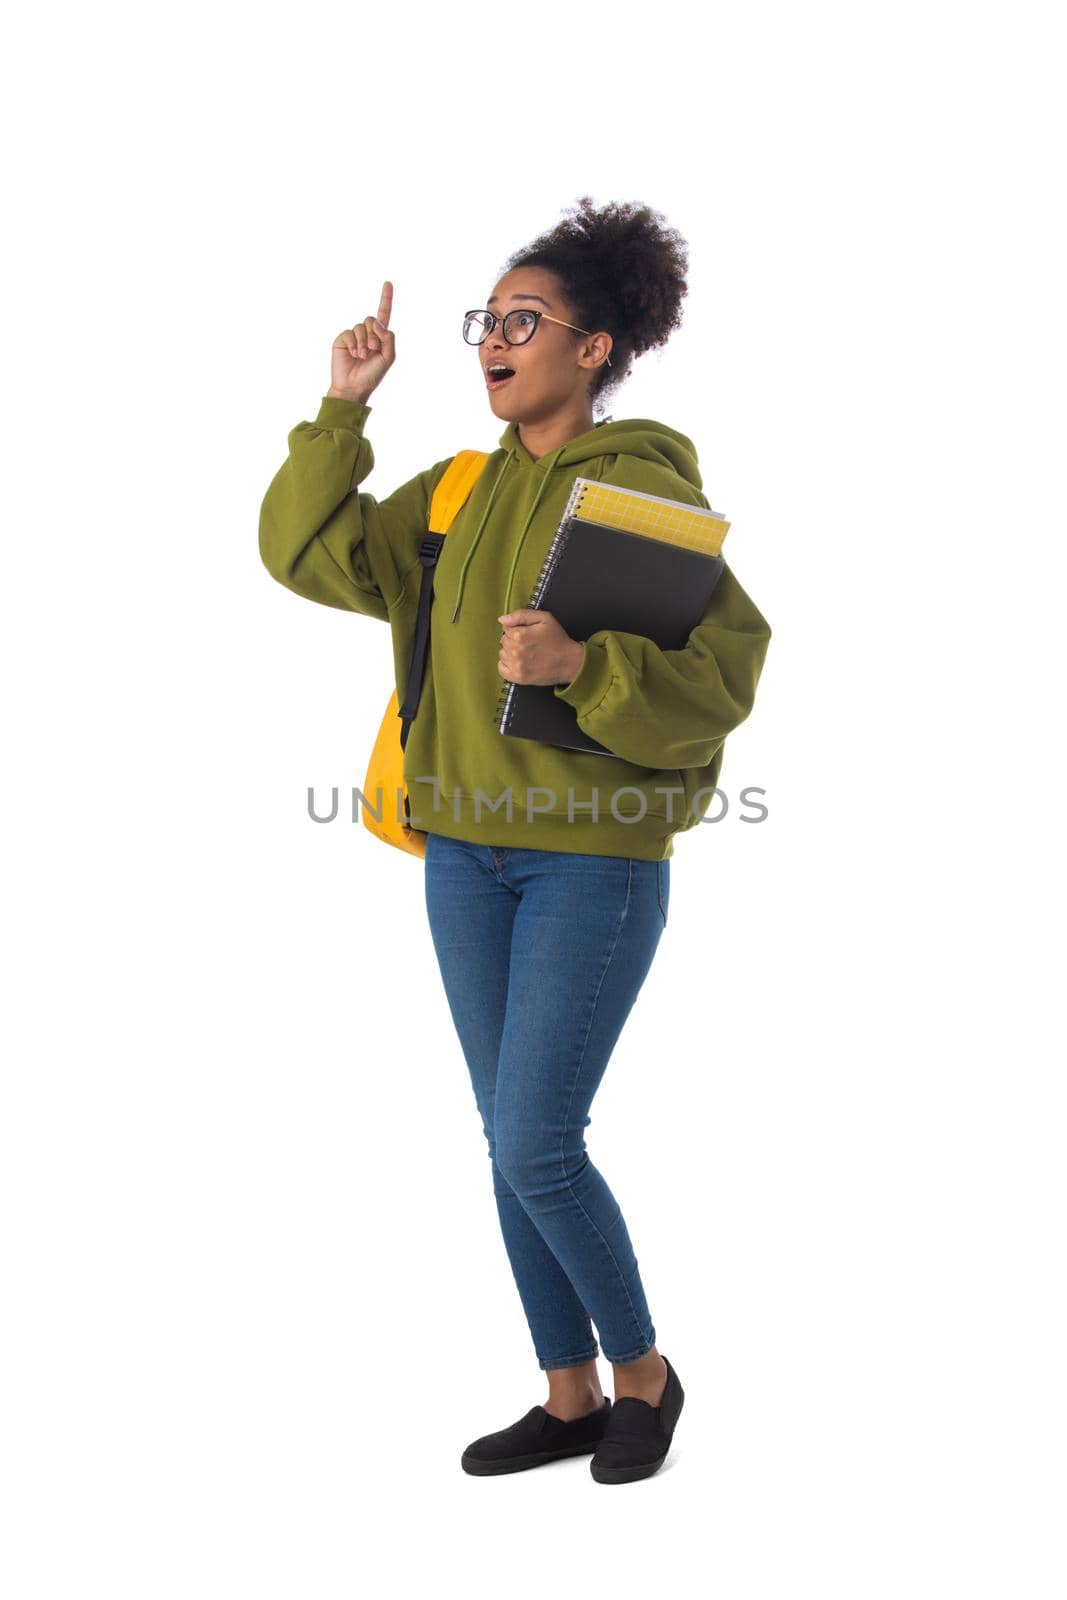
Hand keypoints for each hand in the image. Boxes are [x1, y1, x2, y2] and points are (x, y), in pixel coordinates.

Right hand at [328, 280, 395, 402]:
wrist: (354, 387)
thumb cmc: (372, 375)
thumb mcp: (388, 357)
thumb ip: (388, 338)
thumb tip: (377, 323)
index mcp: (380, 337)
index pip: (383, 315)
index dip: (386, 299)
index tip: (388, 283)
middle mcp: (366, 334)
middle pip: (372, 319)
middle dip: (374, 334)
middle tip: (372, 349)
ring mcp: (353, 336)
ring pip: (361, 326)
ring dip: (363, 342)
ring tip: (361, 356)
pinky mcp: (342, 339)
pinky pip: (349, 332)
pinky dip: (353, 343)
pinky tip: (352, 354)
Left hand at [497, 610, 584, 686]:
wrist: (569, 662)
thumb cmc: (558, 639)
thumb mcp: (544, 618)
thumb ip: (521, 615)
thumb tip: (502, 619)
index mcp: (520, 635)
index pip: (506, 628)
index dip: (517, 629)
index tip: (528, 633)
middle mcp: (516, 651)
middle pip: (504, 641)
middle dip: (514, 640)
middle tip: (529, 643)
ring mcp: (516, 666)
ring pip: (502, 654)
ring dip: (510, 652)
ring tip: (526, 653)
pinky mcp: (518, 678)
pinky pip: (501, 669)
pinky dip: (507, 665)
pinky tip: (518, 662)